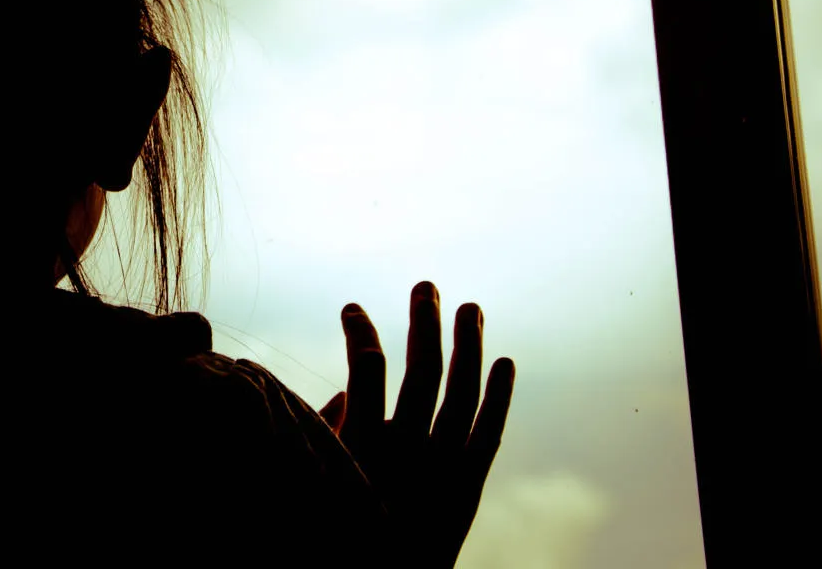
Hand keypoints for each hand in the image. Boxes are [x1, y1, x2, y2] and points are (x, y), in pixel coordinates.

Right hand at [319, 281, 514, 566]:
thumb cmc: (339, 536)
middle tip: (426, 286)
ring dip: (469, 345)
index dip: (359, 332)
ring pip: (463, 394)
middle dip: (424, 323)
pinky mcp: (469, 491)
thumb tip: (343, 392)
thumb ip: (326, 436)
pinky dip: (499, 396)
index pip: (365, 369)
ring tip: (471, 307)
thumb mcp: (316, 484)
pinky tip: (505, 362)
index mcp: (362, 449)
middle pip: (423, 371)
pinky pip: (490, 433)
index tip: (350, 306)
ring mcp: (444, 471)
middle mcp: (407, 454)